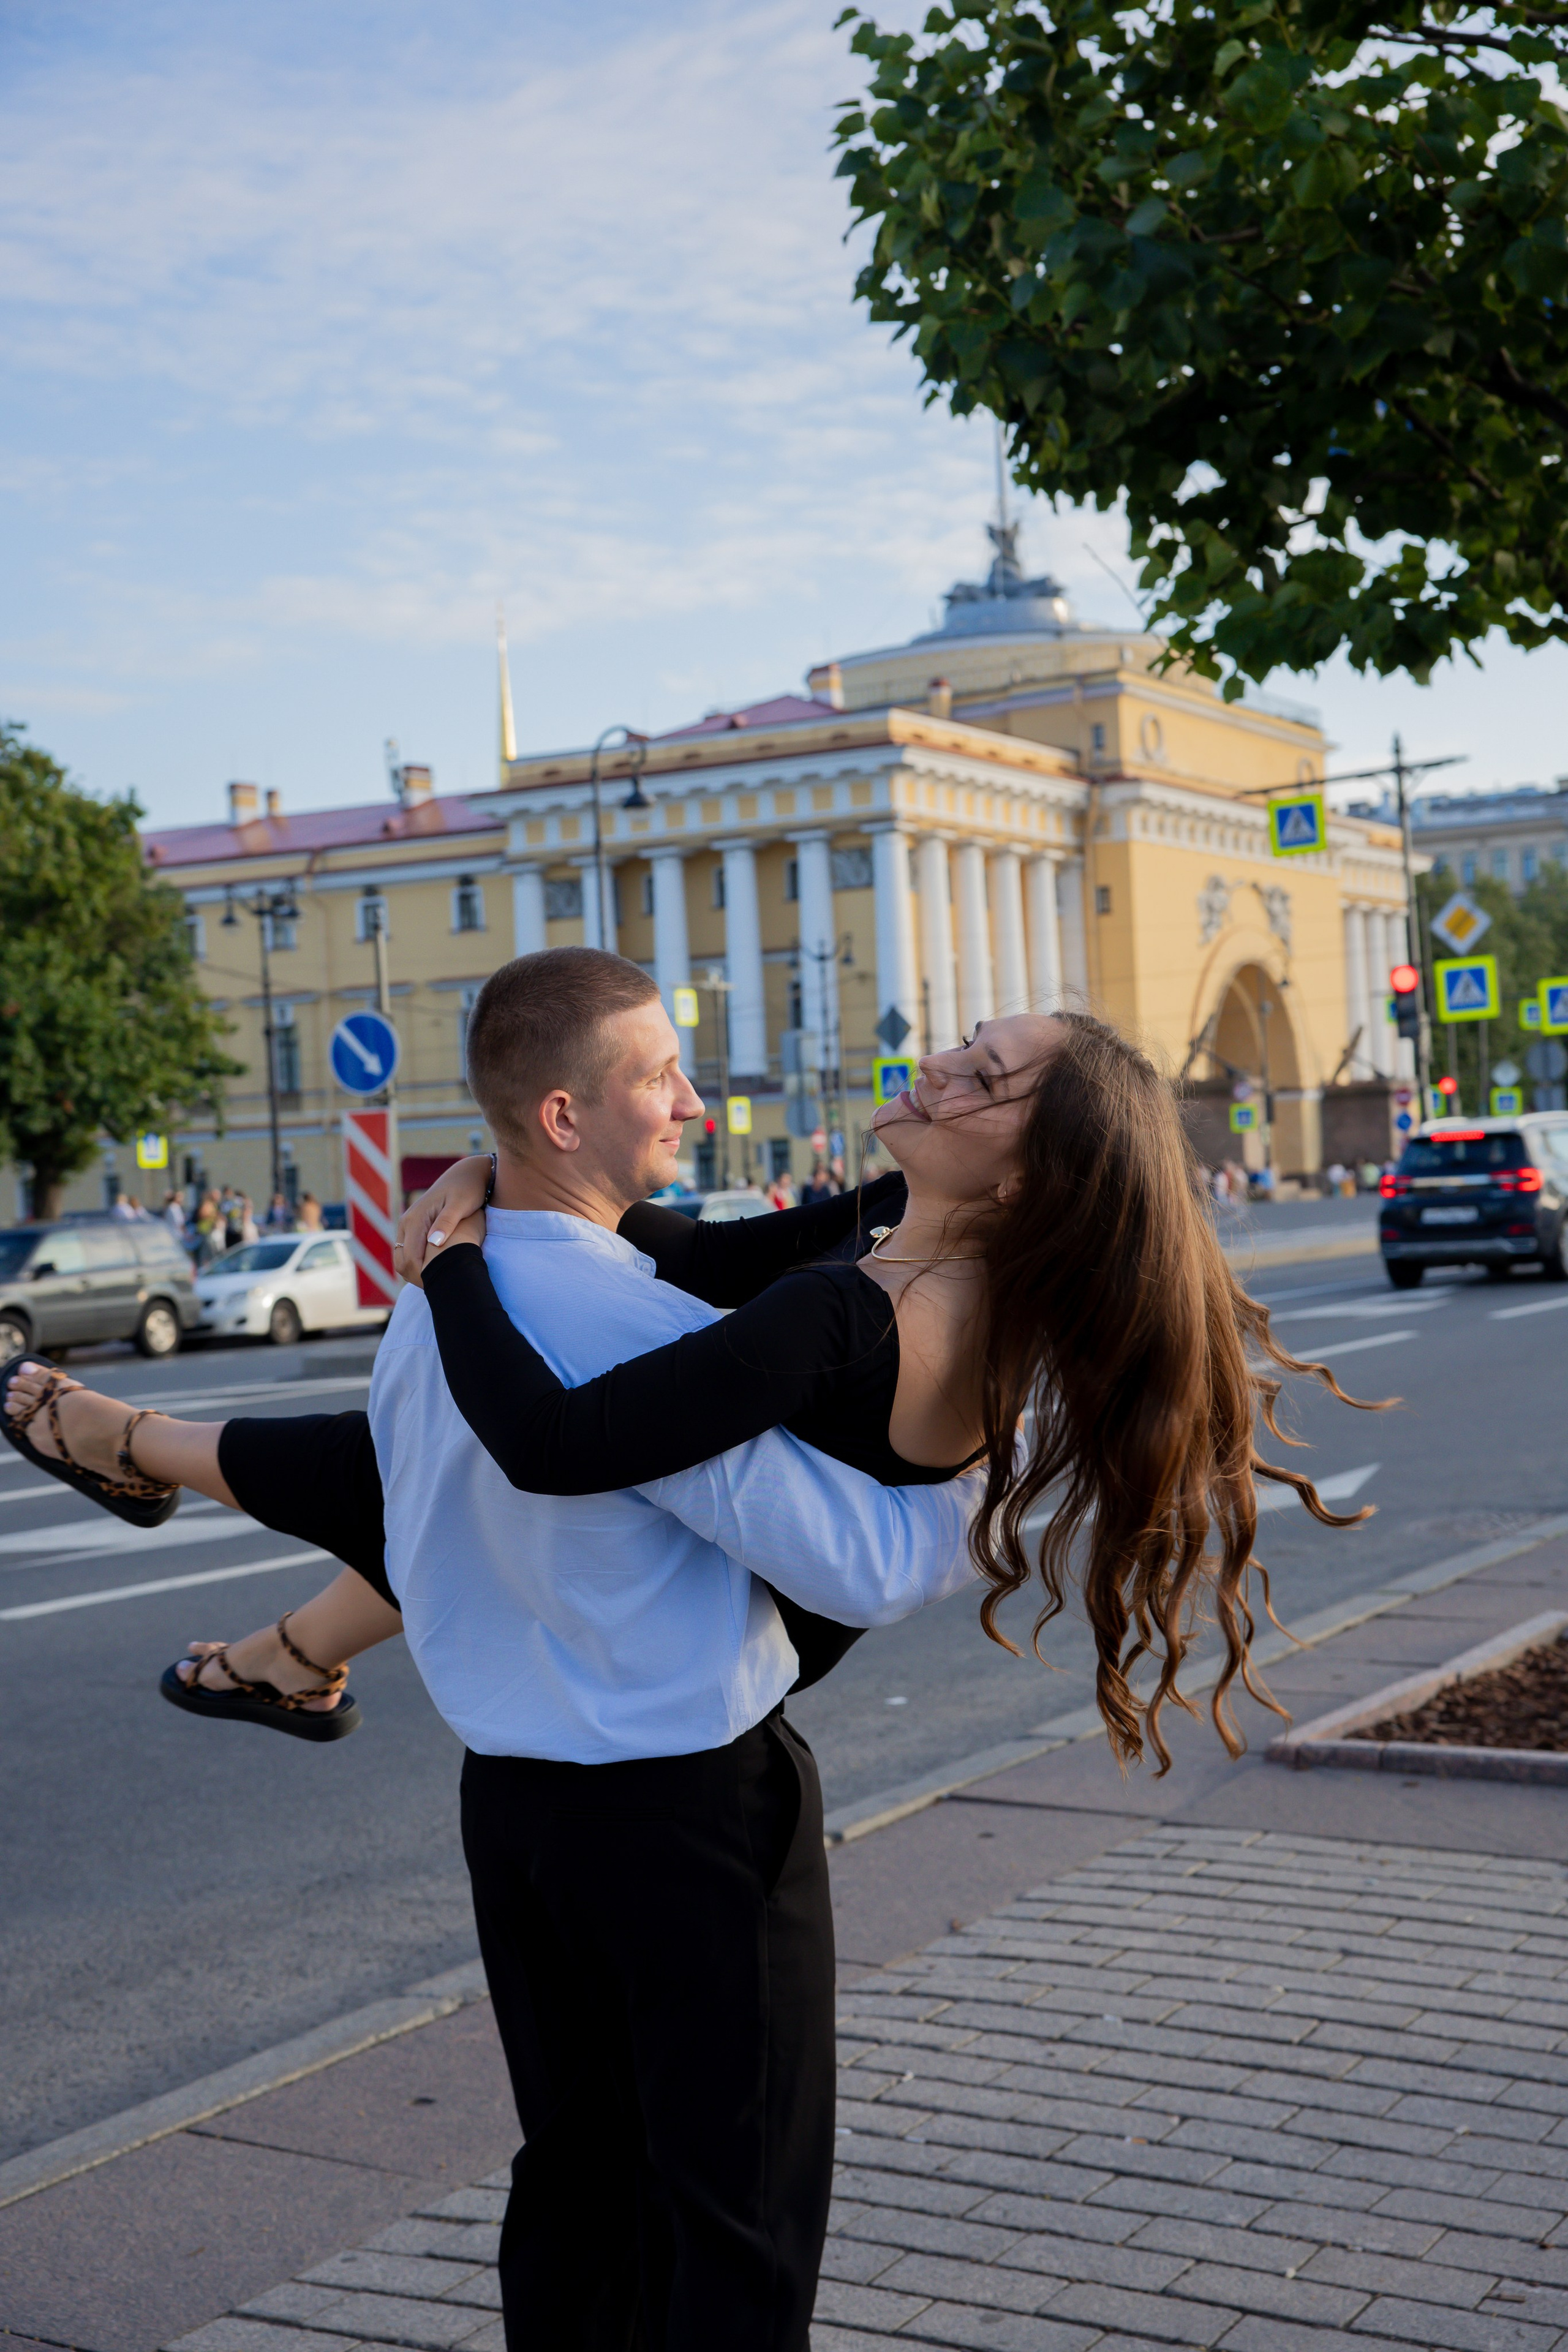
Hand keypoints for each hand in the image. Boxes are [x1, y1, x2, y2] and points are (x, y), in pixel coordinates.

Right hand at [395, 1154, 490, 1285]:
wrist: (466, 1174)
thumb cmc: (467, 1189)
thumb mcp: (461, 1204)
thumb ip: (447, 1222)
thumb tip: (434, 1243)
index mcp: (415, 1219)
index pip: (410, 1258)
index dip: (422, 1276)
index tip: (439, 1288)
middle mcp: (407, 1222)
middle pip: (402, 1262)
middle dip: (418, 1279)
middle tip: (441, 1290)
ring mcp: (408, 1225)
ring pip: (402, 1259)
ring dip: (417, 1274)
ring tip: (439, 1283)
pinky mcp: (413, 1228)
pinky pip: (408, 1252)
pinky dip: (418, 1265)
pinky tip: (437, 1272)